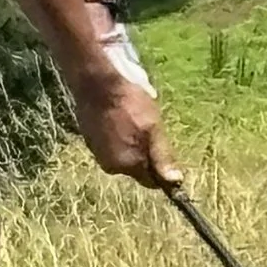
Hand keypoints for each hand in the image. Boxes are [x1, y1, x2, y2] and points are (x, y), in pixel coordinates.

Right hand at [73, 70, 181, 187]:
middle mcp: (110, 166)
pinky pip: (111, 147)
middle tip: (151, 130)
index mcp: (128, 165)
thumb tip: (175, 181)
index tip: (166, 153)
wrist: (96, 84)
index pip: (151, 182)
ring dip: (132, 145)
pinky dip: (118, 138)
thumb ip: (163, 157)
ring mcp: (98, 154)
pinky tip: (120, 119)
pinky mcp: (90, 141)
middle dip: (146, 155)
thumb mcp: (153, 129)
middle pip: (137, 169)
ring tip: (134, 121)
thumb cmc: (129, 104)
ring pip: (124, 157)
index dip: (162, 171)